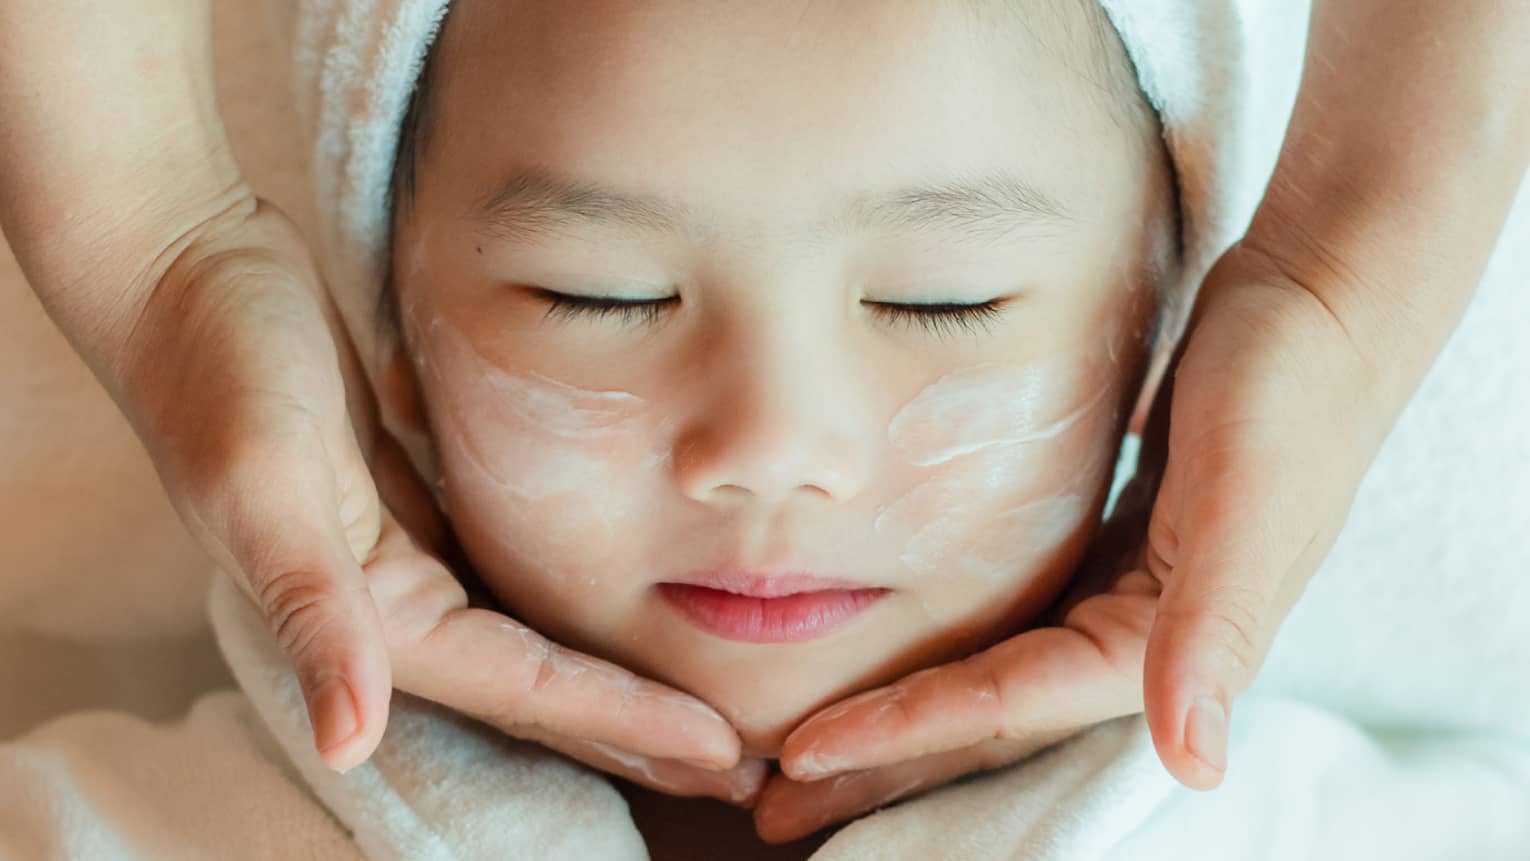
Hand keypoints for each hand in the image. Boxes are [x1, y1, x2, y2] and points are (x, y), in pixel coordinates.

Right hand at [88, 197, 754, 797]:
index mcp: (379, 613)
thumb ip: (311, 611)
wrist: (182, 272)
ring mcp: (413, 557)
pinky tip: (631, 609)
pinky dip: (578, 607)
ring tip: (704, 710)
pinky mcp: (420, 507)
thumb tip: (348, 739)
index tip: (721, 744)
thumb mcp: (261, 485)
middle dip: (640, 732)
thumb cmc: (218, 369)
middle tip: (743, 762)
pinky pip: (519, 578)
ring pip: (538, 641)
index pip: (528, 688)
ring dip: (618, 683)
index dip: (626, 721)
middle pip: (544, 690)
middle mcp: (400, 604)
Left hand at [755, 242, 1387, 841]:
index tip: (803, 754)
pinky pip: (1011, 619)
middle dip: (885, 765)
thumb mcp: (1253, 502)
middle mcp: (1139, 639)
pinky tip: (895, 649)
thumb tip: (1196, 764)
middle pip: (986, 719)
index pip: (1004, 705)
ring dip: (905, 715)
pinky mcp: (1114, 550)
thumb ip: (1217, 630)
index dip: (903, 733)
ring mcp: (1124, 596)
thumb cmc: (1292, 390)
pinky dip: (948, 648)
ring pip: (989, 675)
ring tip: (813, 746)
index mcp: (1161, 646)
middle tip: (775, 797)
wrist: (1327, 300)